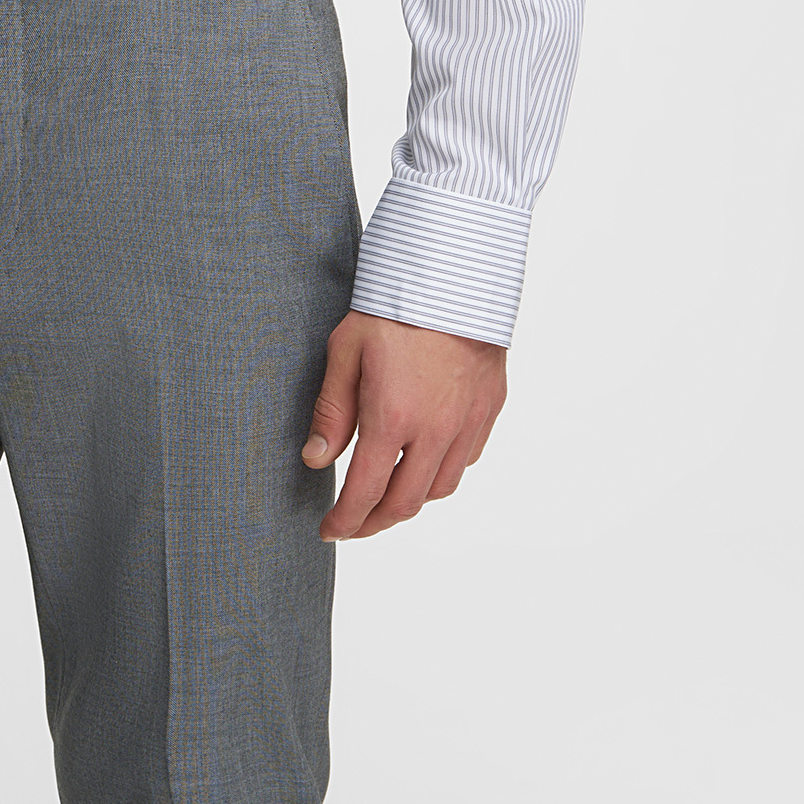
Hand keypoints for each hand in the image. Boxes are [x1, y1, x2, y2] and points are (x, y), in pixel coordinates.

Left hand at [301, 309, 505, 540]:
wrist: (455, 272)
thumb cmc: (394, 306)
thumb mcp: (346, 350)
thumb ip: (331, 410)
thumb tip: (314, 457)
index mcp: (393, 417)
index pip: (366, 492)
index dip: (346, 521)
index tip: (328, 531)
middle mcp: (436, 430)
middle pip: (406, 502)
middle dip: (375, 522)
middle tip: (354, 524)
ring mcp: (468, 421)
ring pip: (441, 487)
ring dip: (412, 500)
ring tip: (387, 496)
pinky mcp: (490, 408)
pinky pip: (467, 458)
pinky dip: (444, 470)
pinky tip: (426, 459)